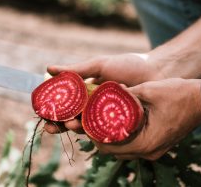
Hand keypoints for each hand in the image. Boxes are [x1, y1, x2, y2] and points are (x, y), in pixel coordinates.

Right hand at [44, 53, 165, 133]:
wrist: (157, 72)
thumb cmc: (129, 66)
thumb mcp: (100, 65)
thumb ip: (76, 70)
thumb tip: (48, 69)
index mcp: (87, 92)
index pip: (65, 103)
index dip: (53, 109)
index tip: (42, 112)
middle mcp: (95, 106)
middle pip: (72, 118)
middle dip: (60, 124)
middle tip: (52, 126)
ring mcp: (107, 117)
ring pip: (86, 127)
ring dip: (75, 129)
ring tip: (71, 125)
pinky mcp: (119, 126)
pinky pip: (104, 132)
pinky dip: (95, 133)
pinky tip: (89, 132)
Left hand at [93, 79, 200, 159]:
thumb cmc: (179, 94)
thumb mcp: (148, 90)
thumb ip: (126, 94)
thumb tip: (107, 90)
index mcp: (145, 142)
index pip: (109, 147)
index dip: (94, 135)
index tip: (85, 121)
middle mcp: (149, 151)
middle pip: (115, 151)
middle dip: (100, 137)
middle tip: (91, 120)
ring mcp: (155, 150)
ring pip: (124, 150)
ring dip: (112, 138)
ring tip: (101, 120)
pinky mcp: (158, 145)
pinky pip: (135, 145)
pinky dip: (124, 137)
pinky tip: (118, 121)